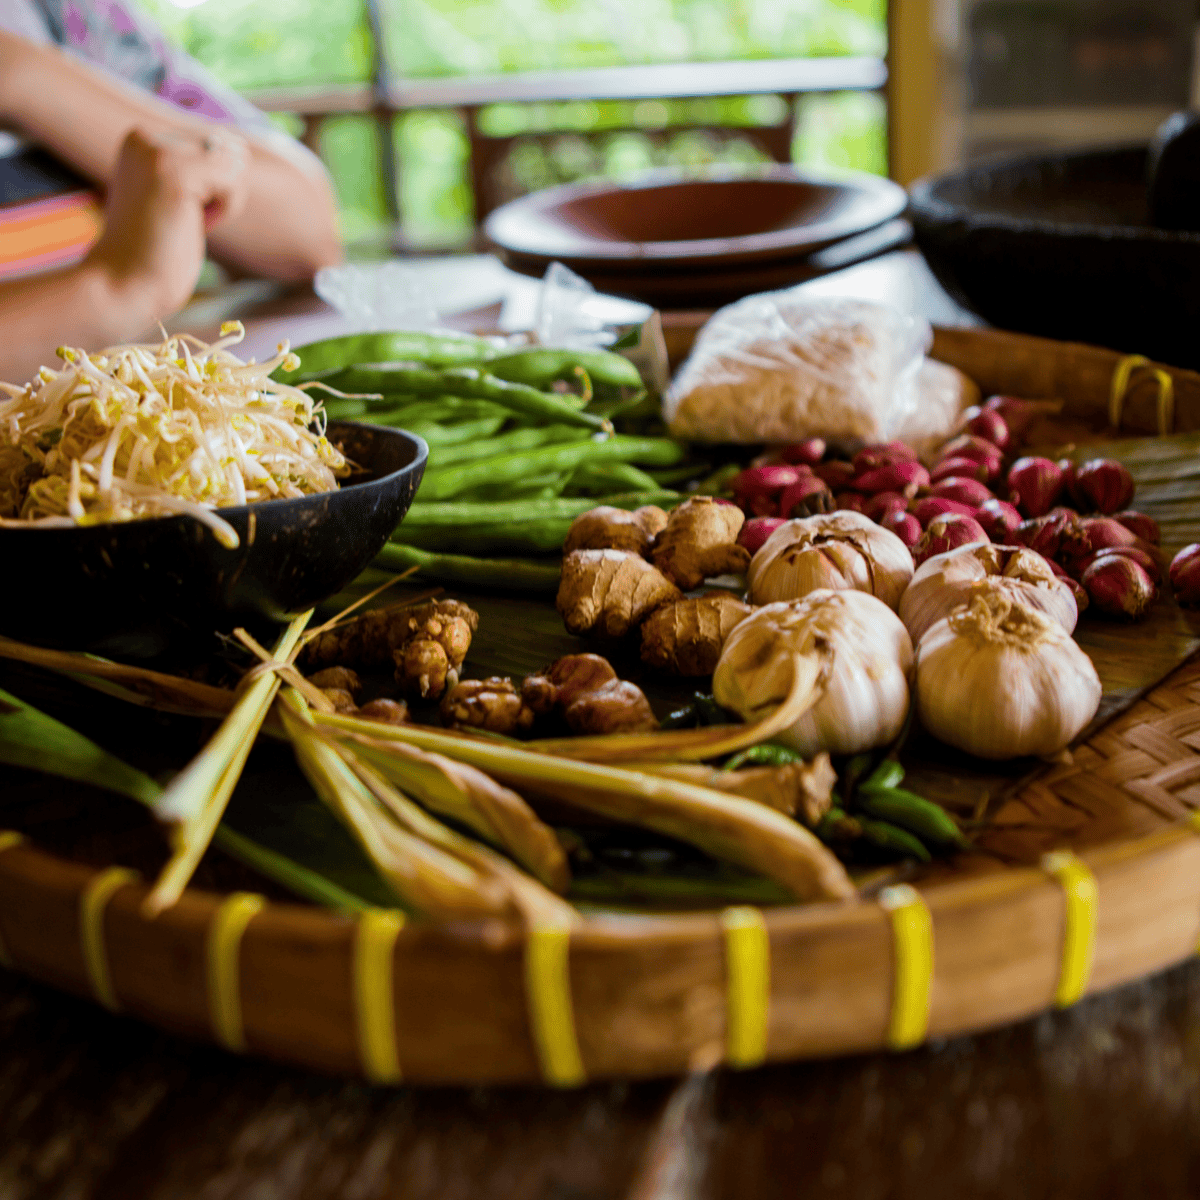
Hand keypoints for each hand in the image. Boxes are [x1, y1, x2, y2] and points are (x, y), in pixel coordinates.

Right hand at [84, 127, 248, 322]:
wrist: (122, 283)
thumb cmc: (153, 255)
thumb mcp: (175, 199)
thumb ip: (198, 170)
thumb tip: (240, 150)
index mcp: (141, 139)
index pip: (217, 144)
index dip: (213, 189)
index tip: (175, 213)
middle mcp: (145, 136)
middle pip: (230, 149)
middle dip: (223, 192)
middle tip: (182, 220)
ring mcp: (158, 150)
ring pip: (235, 162)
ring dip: (225, 202)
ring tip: (185, 221)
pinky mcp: (174, 170)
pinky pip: (234, 180)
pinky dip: (226, 209)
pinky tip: (193, 224)